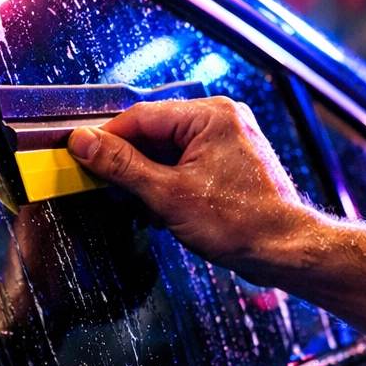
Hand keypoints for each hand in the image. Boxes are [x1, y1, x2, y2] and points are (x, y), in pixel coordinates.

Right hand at [67, 98, 320, 279]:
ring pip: (169, 151)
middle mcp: (222, 119)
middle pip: (154, 132)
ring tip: (149, 209)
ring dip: (150, 179)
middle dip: (131, 164)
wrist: (286, 250)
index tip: (80, 155)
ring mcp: (229, 139)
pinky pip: (187, 163)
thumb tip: (84, 143)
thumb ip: (122, 166)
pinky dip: (170, 184)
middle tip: (110, 190)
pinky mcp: (231, 162)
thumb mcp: (168, 195)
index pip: (140, 116)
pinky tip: (167, 212)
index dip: (106, 138)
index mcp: (210, 115)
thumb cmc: (241, 224)